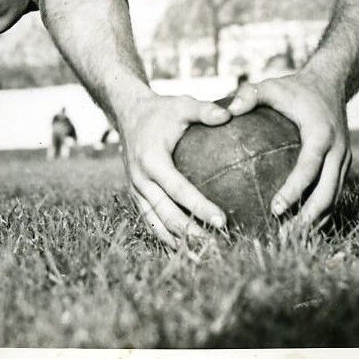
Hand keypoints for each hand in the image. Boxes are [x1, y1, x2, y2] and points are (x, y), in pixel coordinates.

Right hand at [115, 92, 230, 247]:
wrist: (128, 112)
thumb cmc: (161, 110)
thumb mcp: (182, 104)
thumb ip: (205, 110)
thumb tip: (231, 115)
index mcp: (151, 160)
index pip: (178, 190)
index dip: (200, 207)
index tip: (223, 221)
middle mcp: (140, 179)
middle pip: (167, 215)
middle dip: (192, 233)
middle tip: (219, 244)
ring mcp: (135, 190)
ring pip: (156, 224)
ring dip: (179, 241)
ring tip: (205, 254)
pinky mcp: (135, 195)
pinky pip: (150, 221)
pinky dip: (166, 237)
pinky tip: (186, 248)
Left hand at [228, 69, 350, 231]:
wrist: (331, 83)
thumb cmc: (295, 88)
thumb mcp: (271, 86)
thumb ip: (249, 95)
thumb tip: (227, 111)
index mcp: (321, 134)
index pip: (309, 168)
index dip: (294, 190)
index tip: (275, 208)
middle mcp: (338, 150)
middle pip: (327, 194)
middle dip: (306, 218)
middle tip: (281, 235)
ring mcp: (344, 161)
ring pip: (333, 200)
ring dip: (314, 221)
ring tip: (287, 238)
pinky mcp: (343, 166)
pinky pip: (333, 195)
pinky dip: (319, 213)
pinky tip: (298, 226)